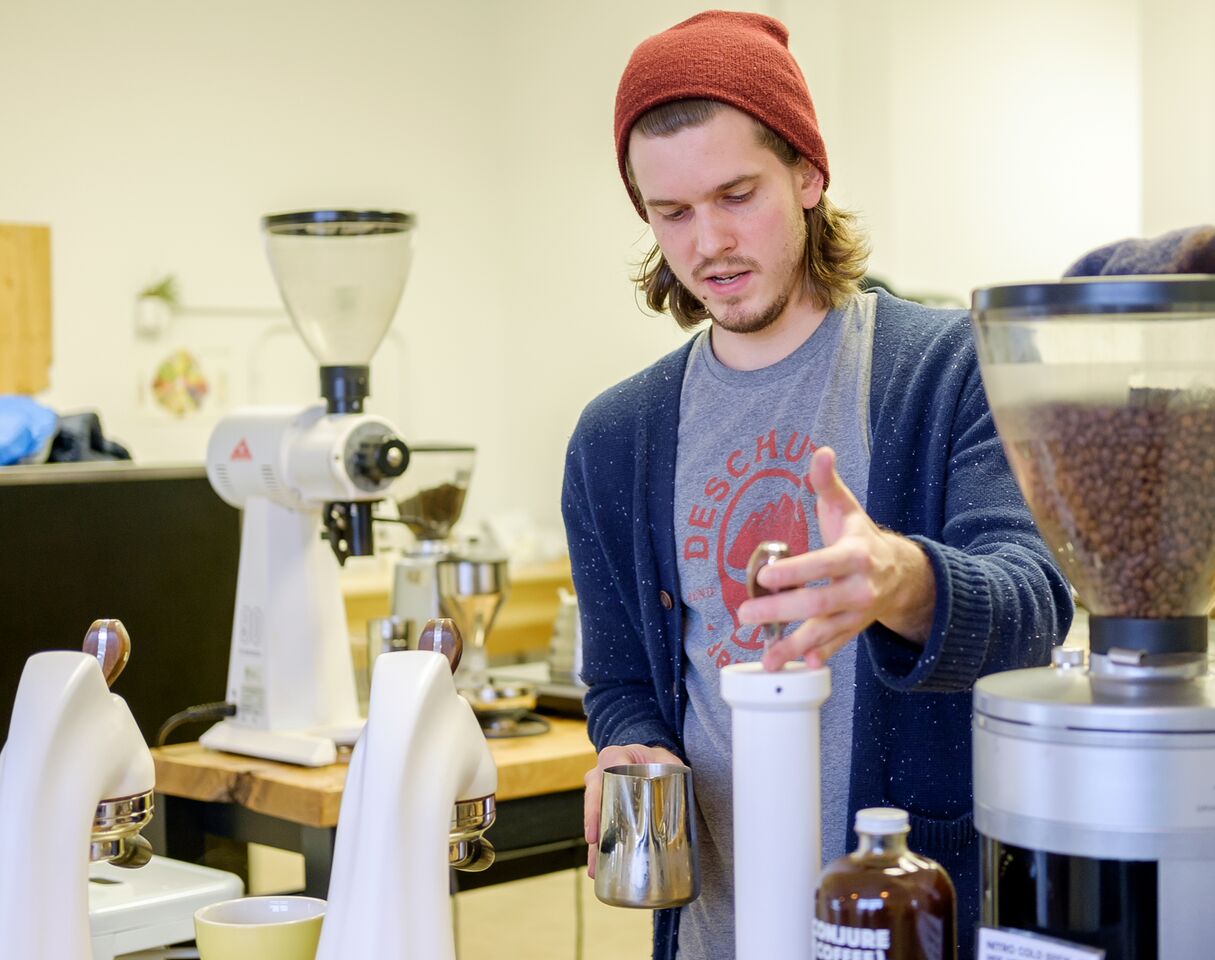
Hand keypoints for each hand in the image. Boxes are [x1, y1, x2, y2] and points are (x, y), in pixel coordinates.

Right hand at [584, 743, 683, 877]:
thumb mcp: (665, 758)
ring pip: (593, 816)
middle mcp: (601, 773)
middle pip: (594, 796)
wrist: (648, 762)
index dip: (602, 789)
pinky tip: (600, 866)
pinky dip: (599, 847)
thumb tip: (680, 781)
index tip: (603, 806)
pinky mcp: (605, 810)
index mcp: (615, 756)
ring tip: (596, 865)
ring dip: (594, 841)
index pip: (606, 768)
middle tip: (594, 840)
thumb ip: (672, 766)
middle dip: (593, 821)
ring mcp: (601, 793)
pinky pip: (599, 827)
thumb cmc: (654, 759)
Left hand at [737, 447, 935, 670]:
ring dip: (794, 646)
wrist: (903, 574)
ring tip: (767, 658)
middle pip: (818, 603)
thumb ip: (827, 483)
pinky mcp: (854, 629)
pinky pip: (836, 646)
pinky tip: (799, 666)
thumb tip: (820, 452)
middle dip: (780, 611)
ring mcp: (857, 612)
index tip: (764, 577)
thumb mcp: (846, 508)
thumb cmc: (861, 537)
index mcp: (855, 554)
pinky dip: (819, 656)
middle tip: (745, 614)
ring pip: (825, 631)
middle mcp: (859, 587)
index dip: (794, 572)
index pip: (822, 564)